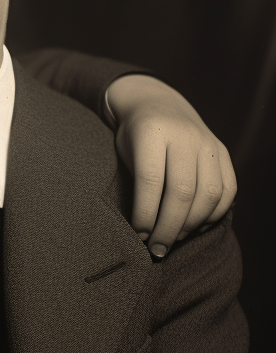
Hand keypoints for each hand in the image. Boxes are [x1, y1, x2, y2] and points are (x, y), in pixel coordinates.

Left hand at [107, 74, 236, 257]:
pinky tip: (195, 227)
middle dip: (168, 227)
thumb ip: (136, 183)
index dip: (145, 213)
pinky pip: (227, 190)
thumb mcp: (125, 150)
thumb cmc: (134, 136)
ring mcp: (208, 144)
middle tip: (156, 249)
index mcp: (153, 132)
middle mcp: (185, 136)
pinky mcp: (223, 153)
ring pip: (208, 194)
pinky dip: (214, 214)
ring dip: (191, 225)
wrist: (156, 102)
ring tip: (173, 240)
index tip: (138, 235)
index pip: (151, 180)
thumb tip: (143, 233)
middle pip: (182, 191)